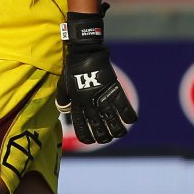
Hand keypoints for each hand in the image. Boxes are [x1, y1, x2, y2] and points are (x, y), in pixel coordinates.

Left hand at [58, 8, 136, 143]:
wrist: (84, 52)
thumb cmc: (72, 68)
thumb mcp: (63, 85)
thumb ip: (63, 99)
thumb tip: (65, 110)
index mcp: (77, 104)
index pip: (81, 127)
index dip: (86, 137)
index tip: (90, 140)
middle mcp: (90, 103)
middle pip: (99, 128)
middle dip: (103, 137)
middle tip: (106, 138)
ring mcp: (103, 97)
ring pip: (114, 122)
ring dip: (118, 131)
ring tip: (119, 133)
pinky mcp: (114, 89)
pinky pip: (125, 107)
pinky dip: (129, 116)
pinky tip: (130, 120)